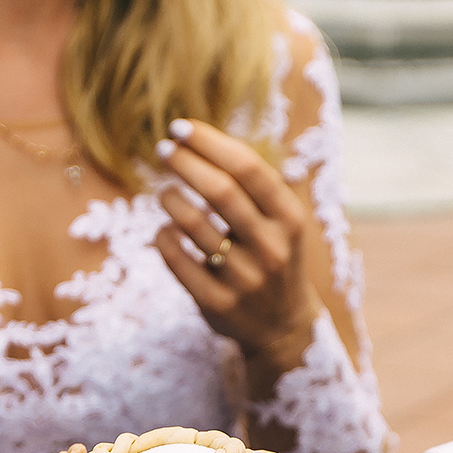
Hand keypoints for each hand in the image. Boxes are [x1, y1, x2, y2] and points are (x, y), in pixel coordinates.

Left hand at [152, 118, 320, 380]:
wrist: (282, 325)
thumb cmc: (273, 254)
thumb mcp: (281, 220)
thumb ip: (252, 184)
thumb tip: (198, 138)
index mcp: (289, 219)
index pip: (248, 168)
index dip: (209, 143)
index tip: (179, 127)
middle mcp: (271, 248)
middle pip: (220, 191)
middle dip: (185, 162)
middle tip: (163, 149)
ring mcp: (245, 279)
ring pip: (192, 224)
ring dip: (169, 198)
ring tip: (165, 192)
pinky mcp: (217, 304)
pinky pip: (176, 259)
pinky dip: (163, 236)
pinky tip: (165, 229)